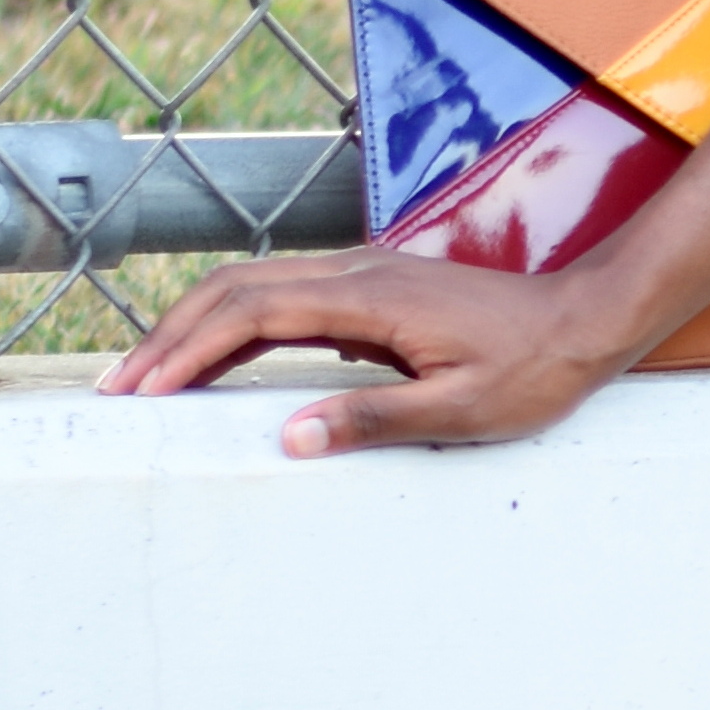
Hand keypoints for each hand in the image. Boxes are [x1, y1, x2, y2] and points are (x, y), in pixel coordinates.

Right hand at [100, 251, 629, 454]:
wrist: (587, 319)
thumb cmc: (534, 368)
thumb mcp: (461, 411)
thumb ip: (374, 420)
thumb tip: (292, 436)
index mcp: (369, 299)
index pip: (251, 313)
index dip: (189, 348)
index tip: (144, 387)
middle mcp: (356, 273)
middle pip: (236, 290)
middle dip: (172, 335)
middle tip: (123, 387)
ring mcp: (363, 275)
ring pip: (256, 288)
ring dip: (198, 327)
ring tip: (154, 375)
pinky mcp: (373, 289)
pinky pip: (287, 299)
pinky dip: (240, 325)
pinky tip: (220, 360)